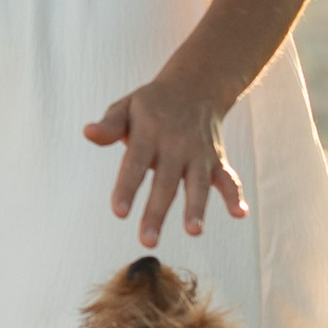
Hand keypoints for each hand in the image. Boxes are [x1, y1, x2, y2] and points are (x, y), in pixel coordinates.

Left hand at [83, 76, 246, 249]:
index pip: (135, 164)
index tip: (119, 212)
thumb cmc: (151, 105)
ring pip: (197, 184)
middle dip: (156, 212)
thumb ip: (110, 125)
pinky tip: (239, 214)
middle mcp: (175, 146)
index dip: (127, 188)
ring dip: (196, 207)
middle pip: (165, 182)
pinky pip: (228, 178)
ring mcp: (199, 154)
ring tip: (193, 232)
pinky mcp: (217, 159)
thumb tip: (88, 133)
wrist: (196, 85)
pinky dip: (235, 195)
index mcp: (149, 134)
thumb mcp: (126, 107)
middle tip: (147, 241)